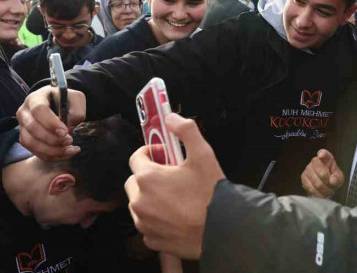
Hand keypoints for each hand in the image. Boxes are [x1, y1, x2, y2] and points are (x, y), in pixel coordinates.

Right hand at [16, 86, 85, 160]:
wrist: (57, 105)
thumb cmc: (66, 101)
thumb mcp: (76, 99)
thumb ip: (76, 110)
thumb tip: (69, 127)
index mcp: (36, 98)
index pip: (39, 110)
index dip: (51, 123)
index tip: (65, 132)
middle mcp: (24, 112)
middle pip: (33, 129)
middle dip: (53, 139)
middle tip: (70, 140)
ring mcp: (22, 127)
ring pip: (31, 143)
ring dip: (52, 150)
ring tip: (70, 149)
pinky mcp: (25, 139)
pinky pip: (35, 151)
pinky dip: (51, 156)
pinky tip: (66, 153)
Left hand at [125, 113, 224, 258]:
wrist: (222, 230)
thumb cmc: (211, 194)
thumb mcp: (203, 155)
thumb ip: (186, 131)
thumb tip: (171, 118)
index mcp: (148, 178)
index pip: (135, 158)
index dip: (150, 153)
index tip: (164, 155)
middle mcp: (140, 201)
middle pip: (134, 182)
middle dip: (148, 176)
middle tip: (170, 176)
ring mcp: (144, 222)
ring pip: (139, 204)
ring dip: (150, 198)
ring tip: (174, 197)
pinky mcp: (151, 239)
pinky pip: (147, 224)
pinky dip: (156, 219)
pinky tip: (175, 216)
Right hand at [301, 149, 343, 198]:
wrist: (325, 185)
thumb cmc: (333, 178)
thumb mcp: (339, 178)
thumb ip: (337, 178)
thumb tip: (332, 181)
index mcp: (326, 158)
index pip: (324, 153)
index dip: (322, 154)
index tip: (321, 156)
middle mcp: (315, 161)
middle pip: (322, 174)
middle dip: (328, 184)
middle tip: (332, 188)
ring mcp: (308, 169)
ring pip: (317, 183)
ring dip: (324, 191)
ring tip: (328, 192)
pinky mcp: (303, 178)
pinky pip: (311, 188)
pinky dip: (318, 194)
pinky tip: (321, 194)